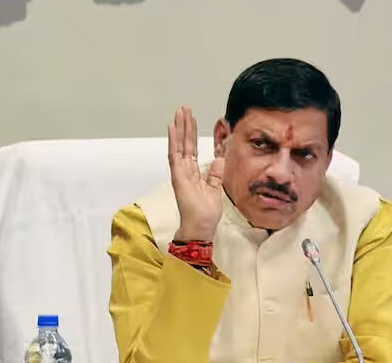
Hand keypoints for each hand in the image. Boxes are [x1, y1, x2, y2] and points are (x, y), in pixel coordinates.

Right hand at [168, 106, 225, 241]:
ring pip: (178, 145)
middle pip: (184, 143)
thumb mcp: (215, 188)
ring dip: (178, 128)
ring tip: (178, 112)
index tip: (192, 118)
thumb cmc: (206, 212)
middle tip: (184, 108)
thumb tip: (220, 159)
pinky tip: (171, 127)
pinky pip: (174, 155)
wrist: (202, 226)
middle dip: (184, 126)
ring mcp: (180, 172)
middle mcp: (185, 170)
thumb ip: (216, 173)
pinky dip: (173, 140)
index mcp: (194, 173)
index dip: (192, 133)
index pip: (192, 148)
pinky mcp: (178, 176)